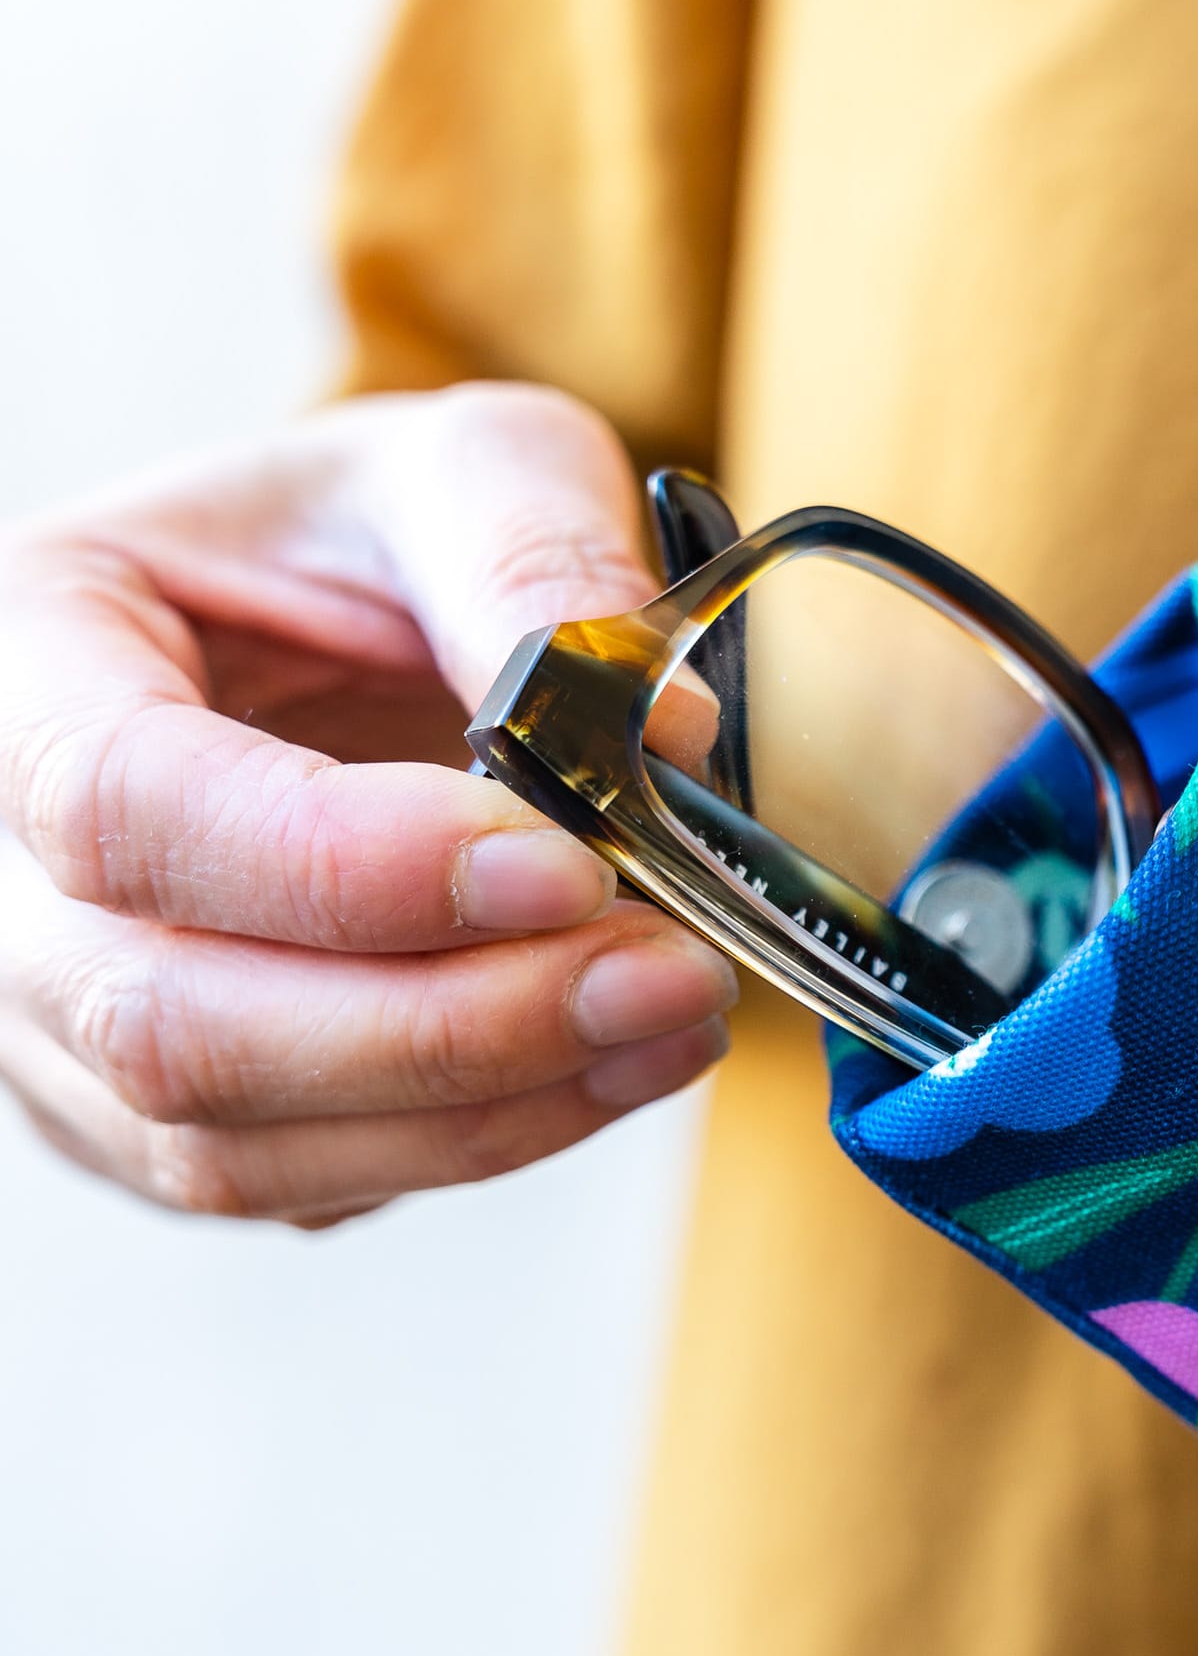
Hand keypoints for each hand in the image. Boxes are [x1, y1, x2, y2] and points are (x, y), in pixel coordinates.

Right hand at [0, 384, 735, 1223]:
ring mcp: (70, 1019)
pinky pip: (308, 1190)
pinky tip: (616, 1056)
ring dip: (484, 1108)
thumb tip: (664, 732)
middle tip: (663, 969)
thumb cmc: (371, 542)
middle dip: (443, 1025)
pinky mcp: (176, 1119)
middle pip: (169, 1023)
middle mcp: (13, 868)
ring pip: (234, 1150)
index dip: (341, 866)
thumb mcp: (466, 465)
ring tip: (674, 1011)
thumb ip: (539, 560)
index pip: (127, 804)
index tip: (561, 862)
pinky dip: (482, 1141)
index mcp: (36, 652)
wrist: (345, 635)